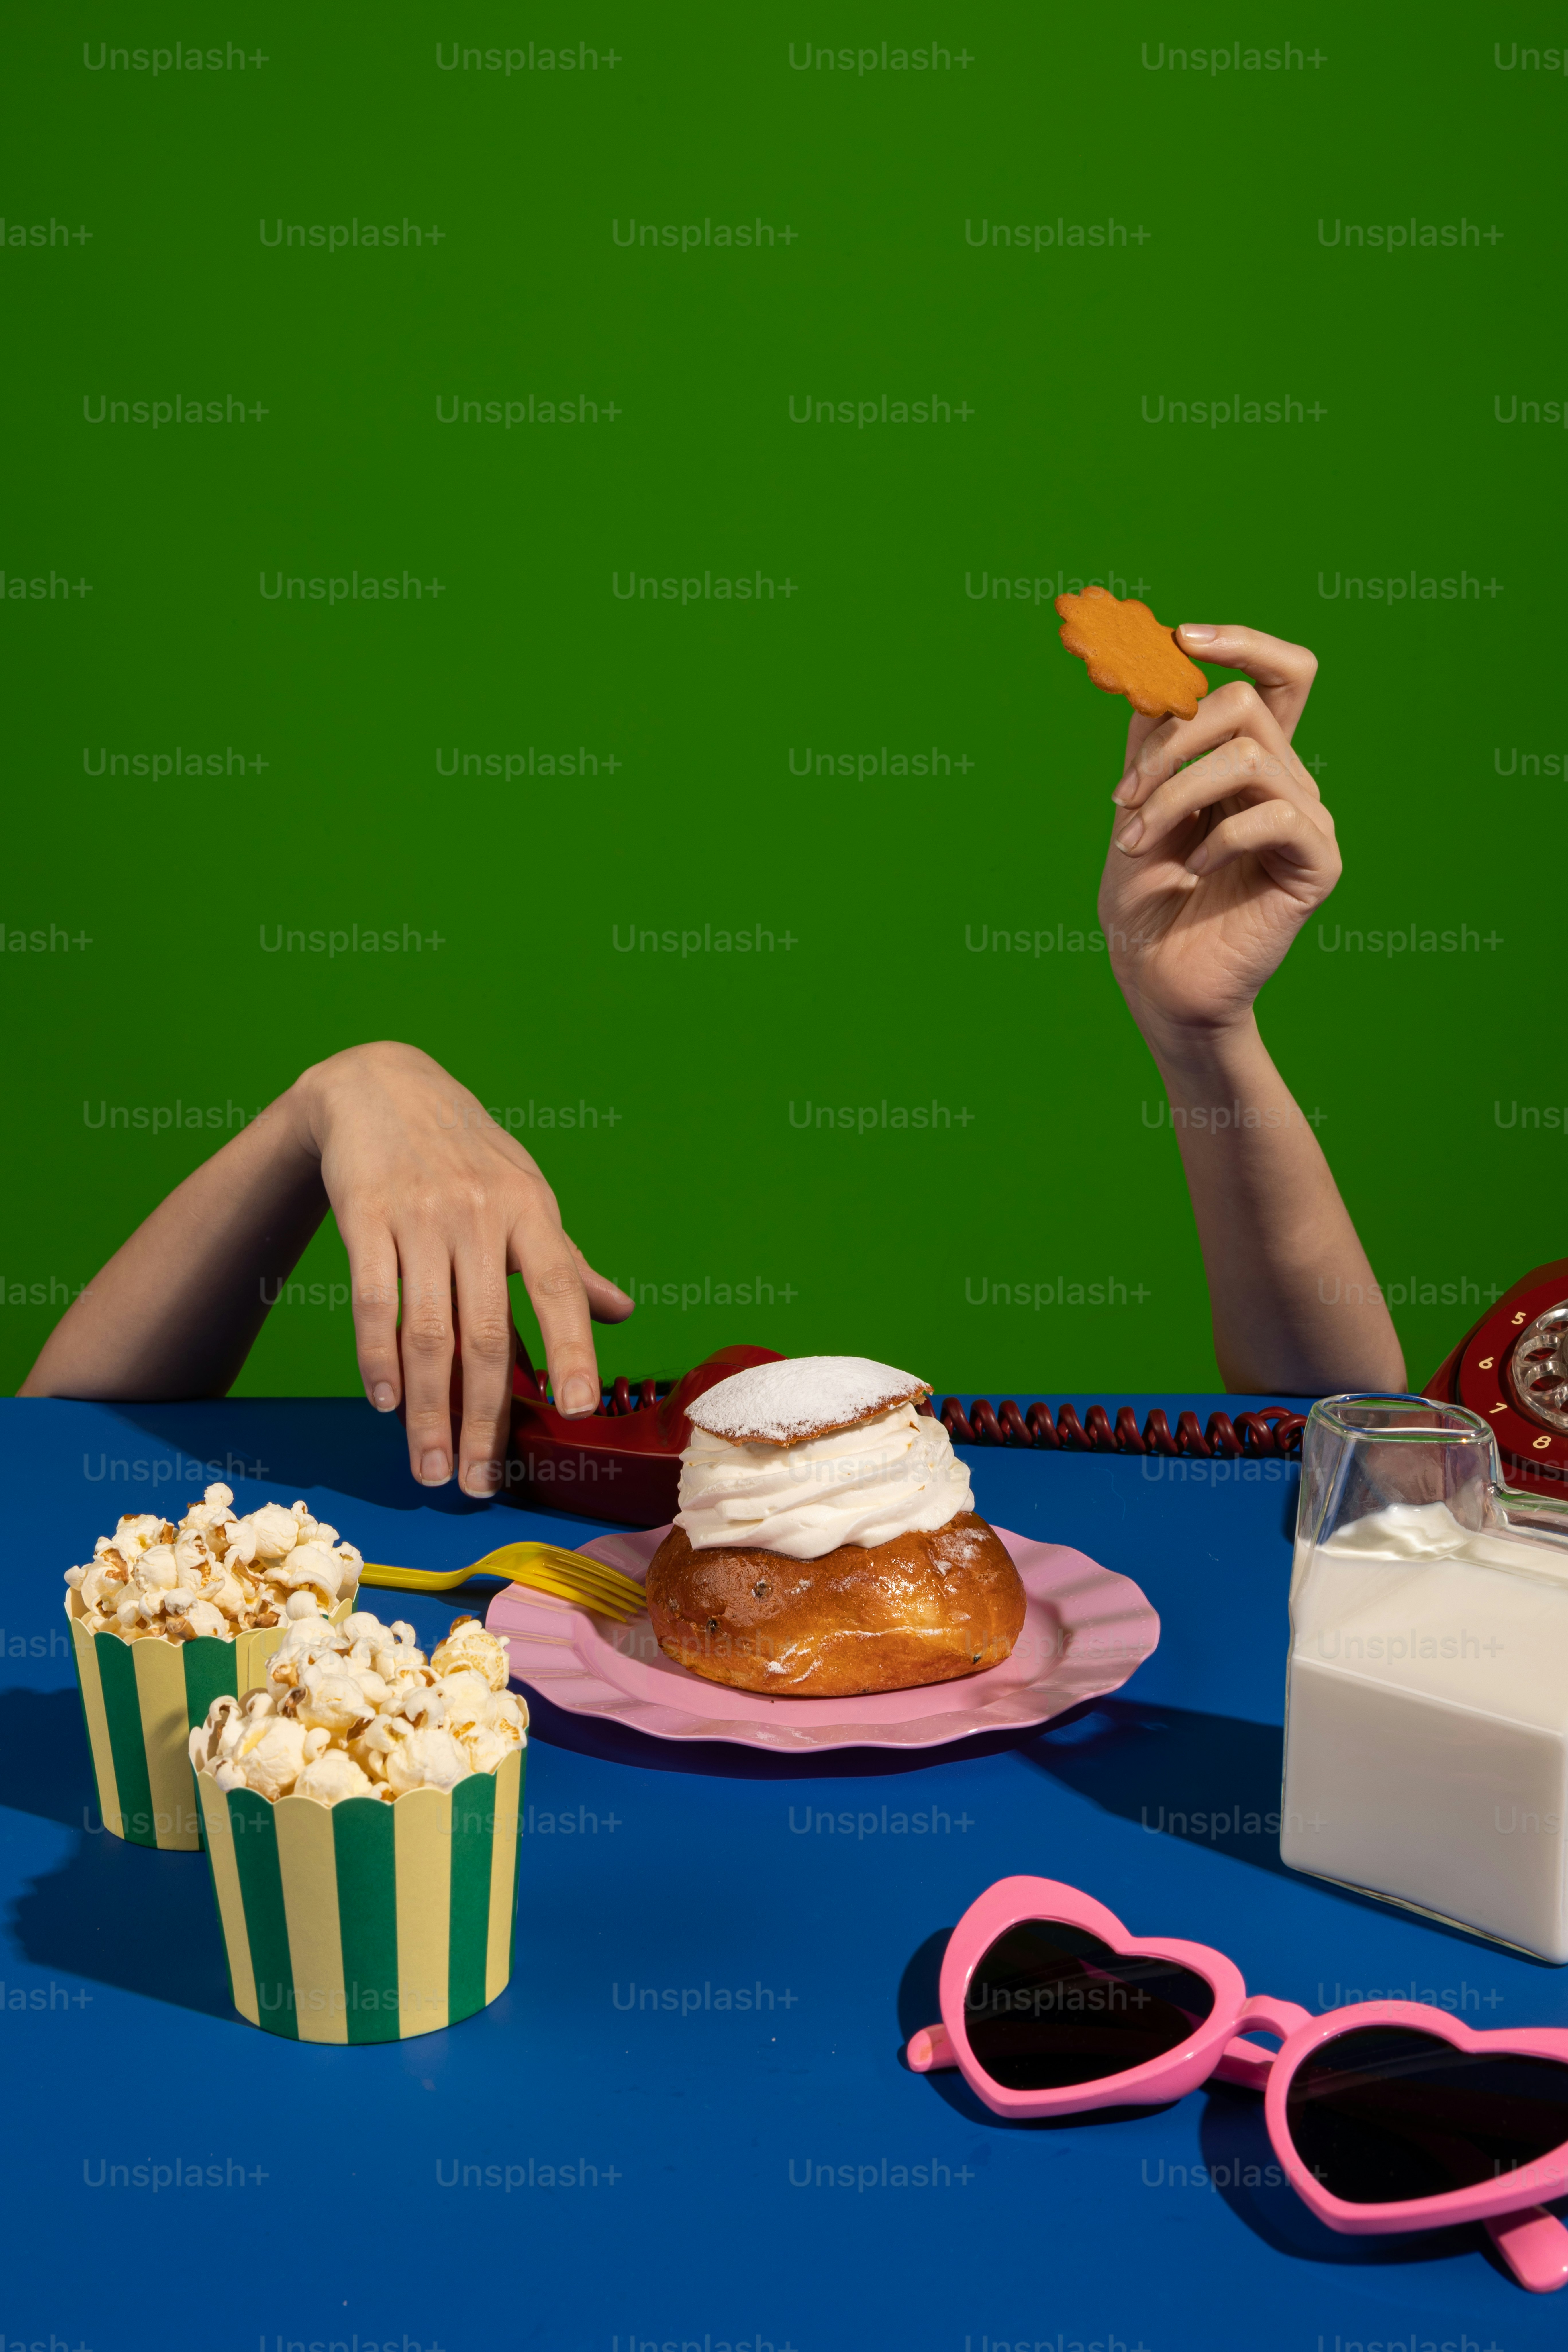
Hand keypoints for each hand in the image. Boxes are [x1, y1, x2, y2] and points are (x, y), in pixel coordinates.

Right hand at [297, 1042, 632, 1495]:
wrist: (379, 1084)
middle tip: (476, 1482)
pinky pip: (374, 1300)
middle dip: (483, 1418)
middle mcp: (479, 1214)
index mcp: (529, 1211)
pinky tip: (386, 1402)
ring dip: (428, 1410)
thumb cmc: (465, 1152)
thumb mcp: (525, 1193)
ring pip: (428, 1331)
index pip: (559, 1288)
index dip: (573, 1348)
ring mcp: (420, 1215)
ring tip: (430, 1467)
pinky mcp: (365, 1215)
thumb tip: (623, 1314)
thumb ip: (567, 1262)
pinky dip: (379, 1358)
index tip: (580, 1407)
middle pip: (485, 1334)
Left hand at [1097, 624, 1337, 1047]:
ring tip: (1138, 843)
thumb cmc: (1144, 898)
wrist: (1154, 978)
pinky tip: (1194, 870)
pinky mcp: (1317, 863)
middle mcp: (1286, 782)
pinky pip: (1273, 815)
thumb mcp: (1134, 803)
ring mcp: (1306, 821)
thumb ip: (1152, 737)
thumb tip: (1156, 662)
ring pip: (1246, 757)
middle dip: (1170, 742)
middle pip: (1244, 706)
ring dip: (1174, 794)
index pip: (1279, 675)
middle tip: (1122, 800)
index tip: (1181, 638)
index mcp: (1249, 762)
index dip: (1242, 642)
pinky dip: (1218, 838)